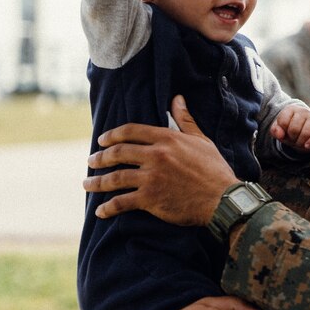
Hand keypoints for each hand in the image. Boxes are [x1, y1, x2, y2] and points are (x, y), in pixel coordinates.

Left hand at [84, 95, 238, 224]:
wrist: (222, 199)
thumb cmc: (214, 169)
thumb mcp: (202, 140)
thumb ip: (185, 120)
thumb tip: (177, 99)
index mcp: (167, 139)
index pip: (131, 131)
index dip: (112, 135)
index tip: (102, 140)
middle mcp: (156, 156)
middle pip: (118, 153)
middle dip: (100, 157)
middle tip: (91, 161)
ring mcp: (151, 178)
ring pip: (115, 177)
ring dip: (97, 182)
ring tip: (87, 184)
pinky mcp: (150, 199)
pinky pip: (122, 202)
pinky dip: (109, 207)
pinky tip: (101, 210)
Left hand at [271, 104, 309, 151]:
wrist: (304, 129)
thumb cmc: (289, 129)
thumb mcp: (279, 130)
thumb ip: (275, 131)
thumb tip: (280, 134)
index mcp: (290, 109)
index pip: (283, 122)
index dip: (283, 132)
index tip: (285, 133)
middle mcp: (303, 111)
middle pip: (294, 129)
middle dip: (292, 138)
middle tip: (293, 139)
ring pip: (306, 133)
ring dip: (300, 142)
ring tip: (299, 141)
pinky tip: (306, 146)